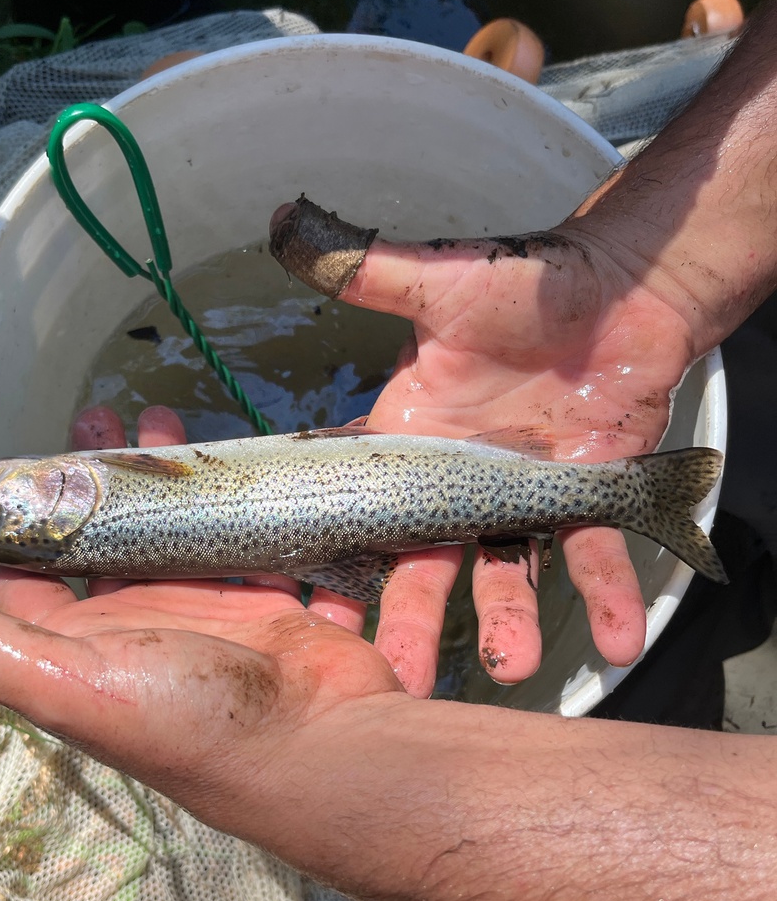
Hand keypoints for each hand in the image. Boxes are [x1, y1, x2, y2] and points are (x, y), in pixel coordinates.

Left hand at [0, 407, 402, 854]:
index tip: (26, 450)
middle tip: (106, 409)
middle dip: (103, 473)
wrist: (318, 748)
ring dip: (170, 474)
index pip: (31, 571)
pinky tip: (244, 456)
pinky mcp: (271, 600)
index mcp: (83, 644)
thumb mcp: (60, 680)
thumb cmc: (186, 718)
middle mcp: (141, 625)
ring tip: (163, 416)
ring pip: (180, 527)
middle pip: (112, 534)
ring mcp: (211, 610)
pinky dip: (247, 500)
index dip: (21, 515)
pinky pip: (252, 537)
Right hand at [271, 200, 698, 694]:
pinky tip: (618, 644)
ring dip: (510, 622)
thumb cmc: (525, 282)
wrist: (619, 285)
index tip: (314, 618)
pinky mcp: (586, 498)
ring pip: (507, 572)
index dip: (337, 564)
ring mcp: (522, 498)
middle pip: (428, 564)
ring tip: (512, 668)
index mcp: (411, 442)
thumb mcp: (439, 281)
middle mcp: (458, 483)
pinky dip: (608, 598)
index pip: (361, 510)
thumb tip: (281, 221)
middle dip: (414, 623)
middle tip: (400, 679)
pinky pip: (596, 554)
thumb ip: (365, 268)